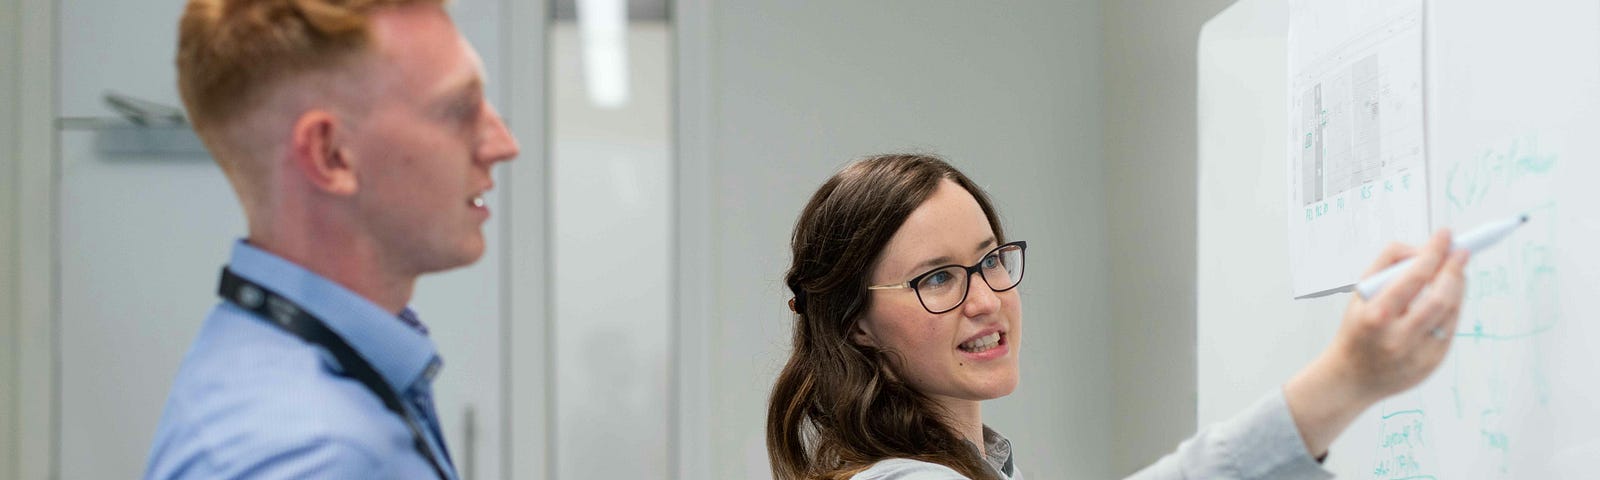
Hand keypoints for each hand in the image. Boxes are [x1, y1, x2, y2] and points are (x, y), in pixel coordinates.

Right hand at [1283, 229, 1469, 456]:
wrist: (1350, 378)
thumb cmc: (1356, 329)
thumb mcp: (1359, 294)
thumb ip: (1387, 265)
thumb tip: (1422, 249)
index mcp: (1376, 316)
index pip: (1414, 278)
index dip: (1434, 253)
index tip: (1445, 235)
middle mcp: (1398, 338)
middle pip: (1441, 298)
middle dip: (1454, 270)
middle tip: (1461, 251)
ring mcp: (1418, 354)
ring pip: (1451, 312)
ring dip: (1458, 286)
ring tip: (1455, 271)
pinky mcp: (1432, 364)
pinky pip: (1450, 328)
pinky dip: (1453, 308)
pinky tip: (1448, 296)